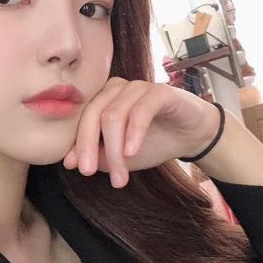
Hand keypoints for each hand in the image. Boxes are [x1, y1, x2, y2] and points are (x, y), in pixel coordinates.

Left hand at [62, 77, 221, 187]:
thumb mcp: (120, 157)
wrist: (191, 136)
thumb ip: (98, 156)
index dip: (76, 143)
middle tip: (89, 172)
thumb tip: (71, 162)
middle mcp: (116, 88)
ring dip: (114, 150)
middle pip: (93, 114)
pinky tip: (132, 152)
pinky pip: (140, 110)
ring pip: (114, 116)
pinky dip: (134, 133)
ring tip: (119, 175)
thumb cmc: (152, 142)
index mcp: (102, 99)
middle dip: (89, 146)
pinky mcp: (160, 91)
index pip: (81, 119)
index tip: (75, 167)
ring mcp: (138, 87)